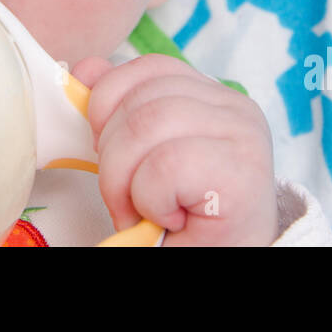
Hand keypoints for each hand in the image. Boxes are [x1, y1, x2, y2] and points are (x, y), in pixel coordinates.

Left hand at [72, 53, 279, 245]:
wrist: (224, 263)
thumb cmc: (187, 219)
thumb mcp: (145, 155)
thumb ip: (120, 108)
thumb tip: (86, 70)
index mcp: (213, 96)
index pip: (149, 68)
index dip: (112, 105)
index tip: (112, 153)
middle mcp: (236, 106)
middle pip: (140, 100)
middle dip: (113, 157)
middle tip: (128, 200)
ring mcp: (244, 135)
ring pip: (145, 125)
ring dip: (125, 182)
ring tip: (145, 211)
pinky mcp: (242, 173)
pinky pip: (164, 165)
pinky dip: (150, 199)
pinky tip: (170, 217)